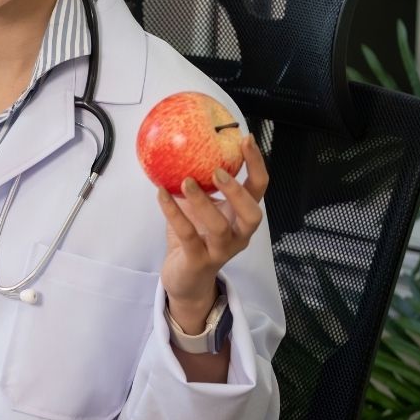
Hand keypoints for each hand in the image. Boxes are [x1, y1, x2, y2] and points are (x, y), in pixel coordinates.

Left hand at [156, 134, 269, 332]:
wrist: (185, 280)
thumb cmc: (194, 237)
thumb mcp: (199, 208)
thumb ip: (199, 184)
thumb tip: (183, 146)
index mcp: (241, 217)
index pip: (258, 189)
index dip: (256, 165)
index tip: (245, 139)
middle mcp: (238, 235)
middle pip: (252, 214)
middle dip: (237, 191)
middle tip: (218, 171)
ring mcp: (221, 250)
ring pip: (220, 227)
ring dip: (203, 203)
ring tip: (186, 182)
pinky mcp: (199, 261)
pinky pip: (187, 235)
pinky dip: (174, 213)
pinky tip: (161, 194)